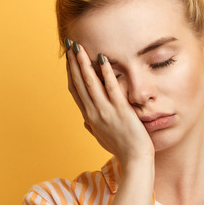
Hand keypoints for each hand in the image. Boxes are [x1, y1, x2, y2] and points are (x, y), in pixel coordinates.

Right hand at [65, 40, 153, 162]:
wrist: (134, 160)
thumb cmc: (120, 149)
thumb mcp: (101, 137)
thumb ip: (92, 126)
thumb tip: (85, 120)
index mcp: (89, 117)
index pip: (75, 90)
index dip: (70, 72)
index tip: (69, 58)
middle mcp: (93, 113)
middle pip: (79, 83)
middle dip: (73, 62)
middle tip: (70, 44)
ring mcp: (106, 112)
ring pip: (90, 83)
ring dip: (83, 63)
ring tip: (80, 47)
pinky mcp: (120, 111)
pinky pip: (111, 88)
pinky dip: (106, 72)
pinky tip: (103, 58)